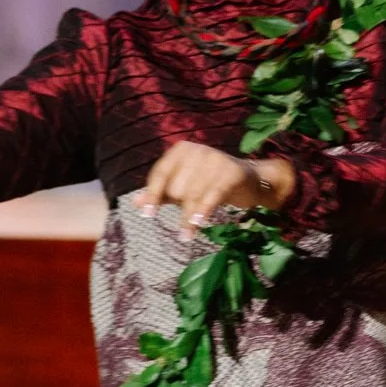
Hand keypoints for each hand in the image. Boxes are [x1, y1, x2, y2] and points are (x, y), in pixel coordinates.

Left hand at [133, 140, 293, 231]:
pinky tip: (198, 225)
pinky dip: (203, 211)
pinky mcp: (232, 172)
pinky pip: (212, 196)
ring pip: (193, 195)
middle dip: (180, 205)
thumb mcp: (184, 186)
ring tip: (185, 236)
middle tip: (189, 215)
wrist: (249, 180)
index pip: (160, 173)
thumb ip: (160, 193)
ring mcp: (215, 159)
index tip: (147, 215)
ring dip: (189, 218)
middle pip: (177, 187)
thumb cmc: (209, 182)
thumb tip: (136, 203)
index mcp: (181, 150)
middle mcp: (197, 150)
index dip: (153, 195)